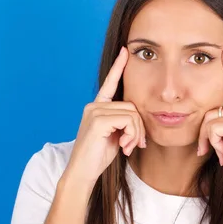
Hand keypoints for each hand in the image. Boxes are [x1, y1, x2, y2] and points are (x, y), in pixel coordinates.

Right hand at [64, 46, 145, 187]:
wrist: (83, 173)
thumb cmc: (99, 157)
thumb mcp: (116, 135)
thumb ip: (124, 122)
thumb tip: (139, 117)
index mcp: (97, 107)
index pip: (110, 83)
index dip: (118, 67)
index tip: (125, 51)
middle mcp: (94, 105)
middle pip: (132, 106)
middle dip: (139, 127)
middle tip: (136, 145)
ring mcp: (94, 111)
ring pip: (132, 113)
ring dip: (137, 133)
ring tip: (129, 147)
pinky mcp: (98, 120)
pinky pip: (128, 120)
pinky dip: (132, 135)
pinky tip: (124, 147)